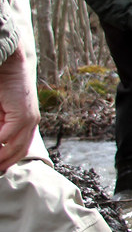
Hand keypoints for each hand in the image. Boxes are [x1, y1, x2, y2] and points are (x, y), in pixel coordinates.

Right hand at [0, 46, 38, 171]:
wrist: (13, 67)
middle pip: (16, 153)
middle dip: (3, 164)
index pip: (15, 151)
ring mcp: (29, 121)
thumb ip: (0, 127)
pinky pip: (9, 136)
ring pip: (14, 148)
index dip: (5, 162)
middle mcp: (29, 126)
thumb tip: (0, 142)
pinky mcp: (24, 115)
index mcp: (24, 127)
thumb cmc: (2, 87)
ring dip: (1, 157)